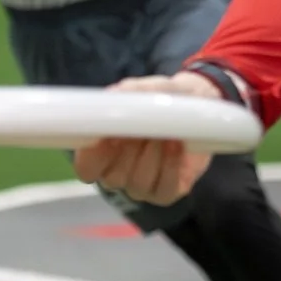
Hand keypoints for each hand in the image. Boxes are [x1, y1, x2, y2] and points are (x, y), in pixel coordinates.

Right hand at [73, 74, 220, 204]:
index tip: (110, 136)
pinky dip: (171, 167)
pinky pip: (164, 191)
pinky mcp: (167, 191)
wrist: (195, 102)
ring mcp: (141, 185)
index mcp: (101, 151)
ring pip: (138, 184)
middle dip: (129, 153)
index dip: (94, 157)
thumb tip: (115, 98)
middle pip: (113, 178)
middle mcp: (117, 172)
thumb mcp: (141, 89)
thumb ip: (125, 94)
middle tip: (143, 129)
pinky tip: (177, 145)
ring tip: (164, 133)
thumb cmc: (158, 97)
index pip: (86, 168)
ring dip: (153, 157)